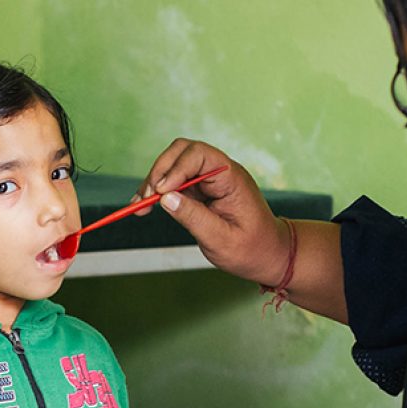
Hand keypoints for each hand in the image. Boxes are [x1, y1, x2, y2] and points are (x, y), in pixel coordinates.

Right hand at [135, 139, 290, 285]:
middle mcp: (220, 172)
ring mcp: (209, 180)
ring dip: (154, 182)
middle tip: (144, 198)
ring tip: (139, 205)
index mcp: (231, 177)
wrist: (267, 255)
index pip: (199, 155)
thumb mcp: (221, 239)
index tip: (160, 192)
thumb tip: (165, 198)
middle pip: (182, 152)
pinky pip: (175, 183)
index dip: (175, 168)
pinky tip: (145, 206)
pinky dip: (158, 192)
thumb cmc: (251, 249)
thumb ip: (194, 218)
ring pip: (174, 166)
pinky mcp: (201, 191)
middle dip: (159, 172)